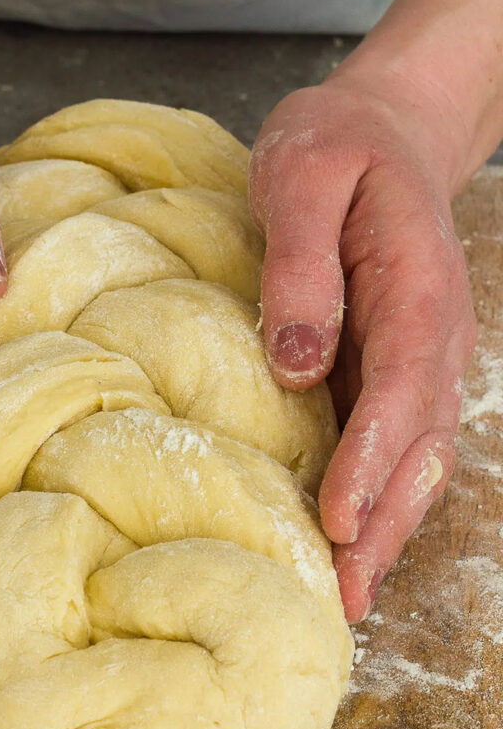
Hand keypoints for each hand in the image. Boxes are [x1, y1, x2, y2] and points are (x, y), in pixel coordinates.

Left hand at [249, 74, 476, 621]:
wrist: (380, 131)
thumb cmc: (335, 146)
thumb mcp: (303, 177)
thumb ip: (301, 264)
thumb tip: (297, 365)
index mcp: (415, 287)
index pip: (400, 388)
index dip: (371, 460)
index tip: (337, 521)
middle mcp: (431, 335)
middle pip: (417, 445)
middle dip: (383, 524)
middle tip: (344, 597)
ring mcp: (418, 357)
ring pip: (413, 457)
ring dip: (384, 527)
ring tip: (347, 594)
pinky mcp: (393, 368)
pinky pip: (393, 442)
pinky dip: (375, 496)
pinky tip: (348, 541)